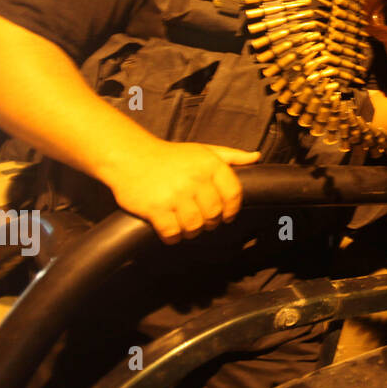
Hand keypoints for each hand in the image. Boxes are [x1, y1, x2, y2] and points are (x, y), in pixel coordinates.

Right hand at [100, 140, 253, 243]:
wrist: (130, 156)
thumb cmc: (170, 156)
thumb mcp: (203, 150)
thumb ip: (231, 156)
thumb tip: (256, 157)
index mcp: (210, 164)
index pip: (234, 194)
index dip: (232, 209)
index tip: (227, 215)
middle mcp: (195, 179)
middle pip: (214, 214)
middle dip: (210, 222)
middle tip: (203, 221)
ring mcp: (175, 195)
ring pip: (195, 226)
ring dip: (192, 231)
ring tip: (187, 226)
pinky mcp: (156, 208)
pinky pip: (173, 233)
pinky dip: (174, 237)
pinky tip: (171, 230)